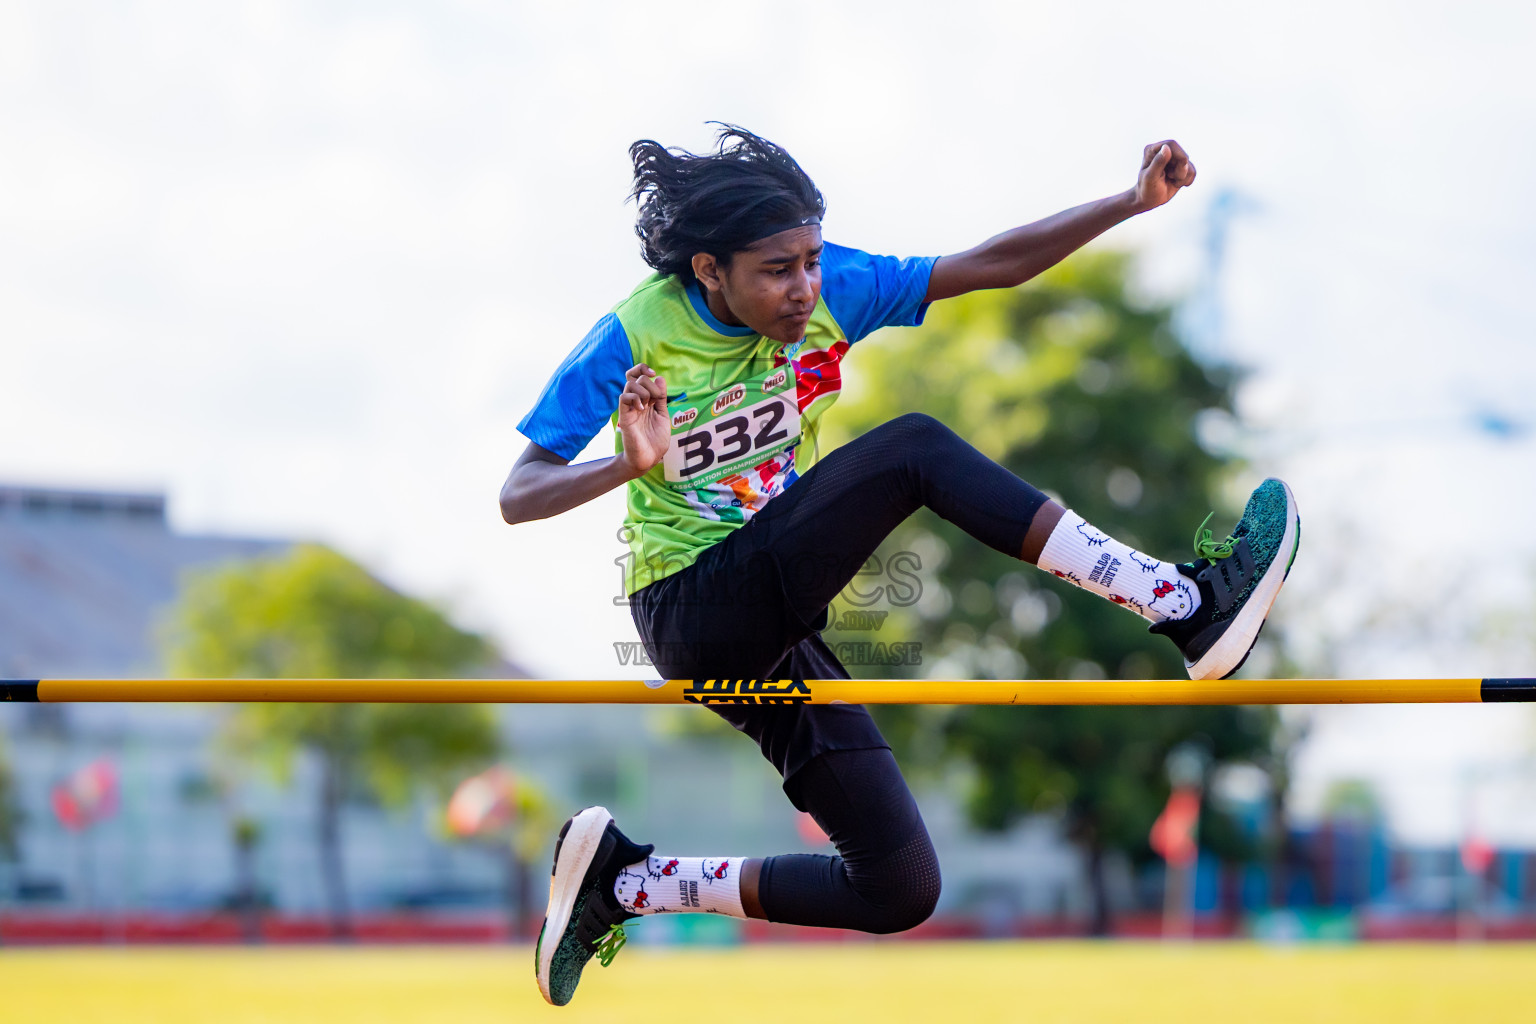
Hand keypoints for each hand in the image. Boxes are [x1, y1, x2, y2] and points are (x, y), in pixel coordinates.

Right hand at [616, 363, 670, 477]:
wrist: (648, 458)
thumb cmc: (655, 440)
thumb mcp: (663, 415)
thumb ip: (661, 398)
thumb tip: (660, 378)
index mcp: (645, 399)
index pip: (638, 375)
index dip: (644, 369)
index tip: (654, 374)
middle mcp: (636, 401)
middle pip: (635, 376)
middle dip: (649, 383)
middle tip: (655, 399)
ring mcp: (629, 408)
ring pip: (629, 383)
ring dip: (643, 390)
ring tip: (648, 405)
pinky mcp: (625, 415)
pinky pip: (624, 397)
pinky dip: (634, 397)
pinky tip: (641, 408)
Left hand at [1134, 140, 1195, 210]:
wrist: (1149, 200)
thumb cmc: (1146, 189)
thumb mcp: (1150, 177)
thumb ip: (1158, 162)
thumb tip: (1166, 147)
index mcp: (1153, 150)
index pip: (1172, 144)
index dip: (1180, 154)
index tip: (1181, 165)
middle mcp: (1164, 151)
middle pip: (1183, 155)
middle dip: (1180, 170)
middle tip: (1170, 178)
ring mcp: (1173, 160)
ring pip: (1189, 165)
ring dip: (1182, 177)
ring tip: (1170, 181)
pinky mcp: (1181, 167)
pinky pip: (1193, 172)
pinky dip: (1186, 181)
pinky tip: (1175, 184)